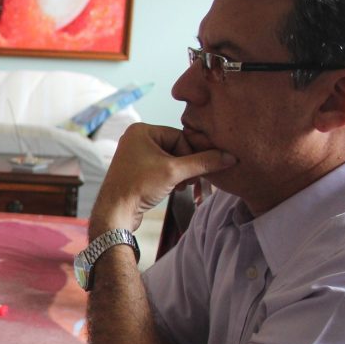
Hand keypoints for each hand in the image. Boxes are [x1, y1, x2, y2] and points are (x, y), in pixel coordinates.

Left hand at [89, 123, 234, 236]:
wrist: (115, 213)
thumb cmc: (139, 187)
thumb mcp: (175, 172)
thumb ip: (204, 162)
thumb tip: (229, 157)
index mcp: (141, 130)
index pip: (180, 136)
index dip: (192, 154)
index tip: (197, 171)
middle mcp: (137, 139)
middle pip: (177, 147)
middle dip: (187, 165)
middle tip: (190, 181)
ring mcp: (136, 154)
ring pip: (171, 159)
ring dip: (181, 173)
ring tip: (181, 186)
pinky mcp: (137, 170)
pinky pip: (162, 168)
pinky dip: (172, 177)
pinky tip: (174, 188)